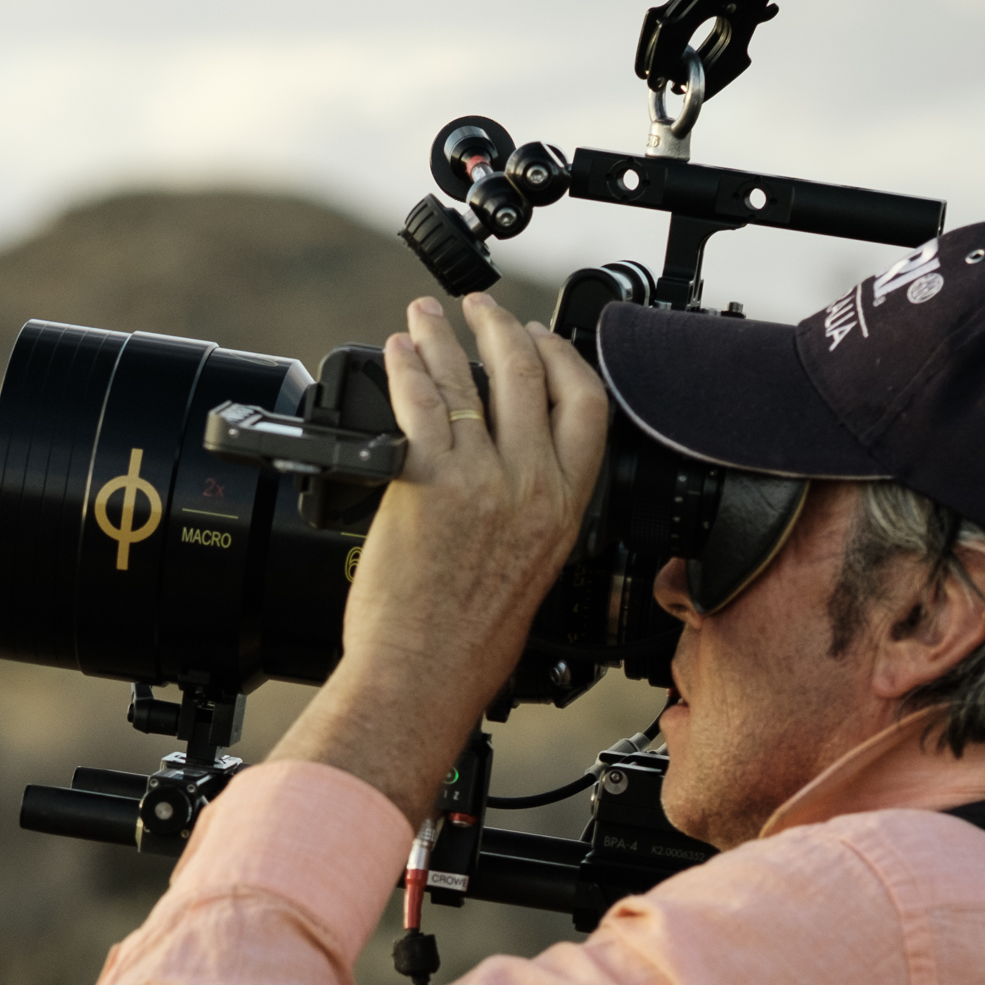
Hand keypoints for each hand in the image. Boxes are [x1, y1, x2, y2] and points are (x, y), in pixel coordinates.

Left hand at [268, 291, 609, 825]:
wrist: (423, 674)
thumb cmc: (468, 643)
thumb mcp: (531, 571)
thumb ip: (530, 514)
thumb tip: (511, 473)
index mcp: (564, 508)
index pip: (586, 407)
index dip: (564, 359)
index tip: (540, 339)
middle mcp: (530, 487)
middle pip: (527, 377)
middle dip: (501, 330)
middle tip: (480, 310)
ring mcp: (480, 481)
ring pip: (469, 381)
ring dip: (444, 337)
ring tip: (426, 316)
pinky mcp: (427, 482)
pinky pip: (420, 405)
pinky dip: (407, 369)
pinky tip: (398, 353)